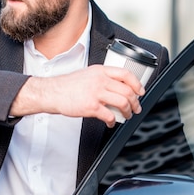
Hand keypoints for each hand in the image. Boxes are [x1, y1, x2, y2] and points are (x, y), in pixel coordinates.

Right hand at [10, 65, 144, 126]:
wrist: (53, 92)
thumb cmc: (67, 85)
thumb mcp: (87, 74)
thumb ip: (102, 78)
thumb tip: (116, 87)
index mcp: (100, 71)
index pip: (126, 74)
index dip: (137, 84)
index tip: (140, 91)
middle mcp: (100, 80)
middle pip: (127, 91)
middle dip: (135, 102)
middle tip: (136, 108)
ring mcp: (96, 93)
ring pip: (122, 103)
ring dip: (128, 111)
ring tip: (127, 115)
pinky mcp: (91, 107)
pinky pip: (109, 116)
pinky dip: (113, 121)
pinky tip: (111, 123)